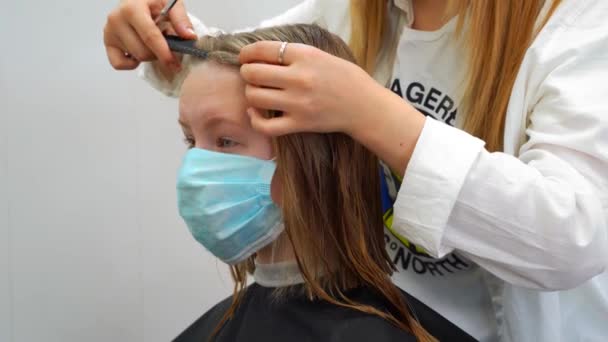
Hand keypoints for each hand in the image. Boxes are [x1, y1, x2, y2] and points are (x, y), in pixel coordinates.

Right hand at [103, 0, 196, 70]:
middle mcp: (116, 19)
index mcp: (132, 8)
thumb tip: (189, 37)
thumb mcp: (170, 3)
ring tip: (153, 43)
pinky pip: (118, 64)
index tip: (175, 64)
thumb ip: (181, 19)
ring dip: (149, 56)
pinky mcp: (107, 42)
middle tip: (166, 46)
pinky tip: (139, 51)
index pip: (150, 36)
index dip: (164, 53)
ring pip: (135, 57)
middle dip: (159, 54)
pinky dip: (132, 63)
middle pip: (143, 51)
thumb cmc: (153, 2)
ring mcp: (109, 32)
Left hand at [239, 41, 425, 174]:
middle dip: (247, 73)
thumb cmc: (345, 79)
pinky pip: (265, 125)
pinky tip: (255, 113)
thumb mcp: (322, 56)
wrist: (364, 106)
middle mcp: (299, 78)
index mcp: (305, 56)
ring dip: (250, 94)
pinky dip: (254, 119)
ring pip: (254, 97)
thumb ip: (294, 54)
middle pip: (253, 73)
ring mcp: (298, 103)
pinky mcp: (299, 124)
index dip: (247, 53)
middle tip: (252, 76)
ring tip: (257, 93)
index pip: (262, 50)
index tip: (245, 57)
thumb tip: (263, 55)